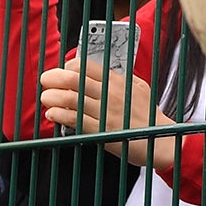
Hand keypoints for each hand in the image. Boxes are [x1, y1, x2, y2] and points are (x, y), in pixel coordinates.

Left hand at [38, 62, 171, 168]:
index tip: (62, 72)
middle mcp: (111, 93)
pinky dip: (59, 115)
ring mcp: (106, 112)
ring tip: (45, 97)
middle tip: (45, 81)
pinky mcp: (101, 131)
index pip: (87, 66)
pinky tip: (52, 114)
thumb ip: (118, 80)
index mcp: (118, 81)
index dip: (69, 67)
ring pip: (71, 99)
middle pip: (74, 80)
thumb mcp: (138, 89)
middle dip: (54, 78)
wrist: (160, 139)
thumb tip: (97, 74)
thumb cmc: (148, 116)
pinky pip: (75, 120)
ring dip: (52, 97)